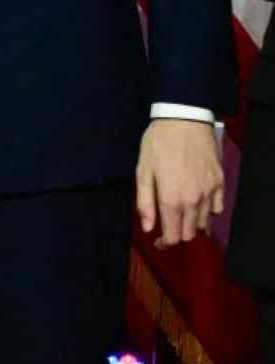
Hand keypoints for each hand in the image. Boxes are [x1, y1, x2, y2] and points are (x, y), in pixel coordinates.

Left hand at [136, 119, 223, 246]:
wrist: (184, 120)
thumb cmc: (159, 143)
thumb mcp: (143, 170)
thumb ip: (145, 202)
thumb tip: (148, 227)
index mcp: (172, 199)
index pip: (174, 235)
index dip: (165, 243)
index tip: (158, 241)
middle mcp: (194, 201)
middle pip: (190, 233)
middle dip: (177, 234)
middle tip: (166, 226)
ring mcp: (210, 192)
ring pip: (204, 223)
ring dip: (191, 223)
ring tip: (179, 212)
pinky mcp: (220, 183)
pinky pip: (217, 208)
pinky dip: (207, 212)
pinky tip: (196, 203)